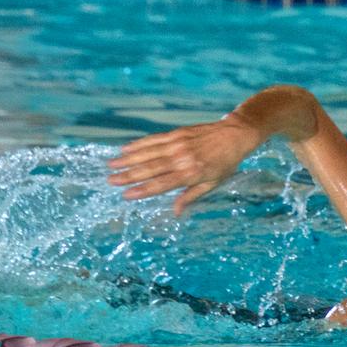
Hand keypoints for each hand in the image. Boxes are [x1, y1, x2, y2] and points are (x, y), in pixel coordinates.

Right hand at [107, 115, 268, 215]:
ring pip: (148, 153)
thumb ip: (191, 196)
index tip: (126, 195)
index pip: (161, 184)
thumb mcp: (212, 184)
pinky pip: (154, 140)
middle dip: (129, 176)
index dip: (142, 190)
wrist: (236, 135)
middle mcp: (182, 159)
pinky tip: (125, 148)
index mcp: (190, 174)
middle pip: (150, 169)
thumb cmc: (225, 163)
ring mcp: (178, 144)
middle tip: (110, 181)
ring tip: (111, 165)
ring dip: (128, 159)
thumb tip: (176, 213)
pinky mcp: (177, 133)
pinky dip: (139, 144)